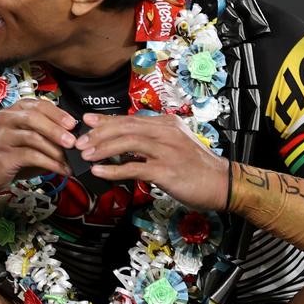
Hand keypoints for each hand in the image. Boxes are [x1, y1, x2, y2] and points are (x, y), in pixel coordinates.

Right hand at [0, 97, 75, 191]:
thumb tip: (74, 138)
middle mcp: (7, 120)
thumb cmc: (8, 152)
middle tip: (73, 142)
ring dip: (55, 149)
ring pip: (32, 136)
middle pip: (34, 117)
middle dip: (56, 130)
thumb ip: (46, 135)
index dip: (58, 114)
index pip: (39, 105)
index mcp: (15, 111)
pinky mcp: (3, 155)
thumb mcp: (27, 138)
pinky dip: (49, 163)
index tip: (73, 124)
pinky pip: (30, 156)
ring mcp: (3, 137)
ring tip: (69, 160)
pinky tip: (60, 169)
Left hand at [77, 112, 228, 209]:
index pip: (130, 119)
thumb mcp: (174, 144)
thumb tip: (121, 141)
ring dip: (102, 149)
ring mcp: (167, 151)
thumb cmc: (196, 166)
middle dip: (99, 134)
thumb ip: (151, 139)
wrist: (224, 184)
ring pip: (127, 143)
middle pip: (125, 128)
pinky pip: (134, 168)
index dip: (106, 120)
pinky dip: (113, 169)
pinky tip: (100, 171)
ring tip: (85, 155)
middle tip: (80, 141)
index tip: (87, 121)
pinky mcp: (166, 171)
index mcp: (167, 124)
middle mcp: (166, 133)